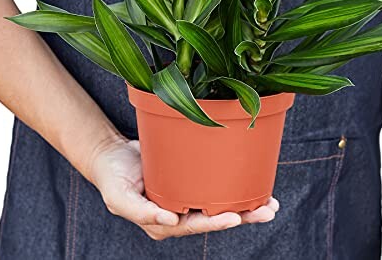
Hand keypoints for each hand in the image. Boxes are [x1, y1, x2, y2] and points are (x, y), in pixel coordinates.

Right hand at [89, 136, 279, 239]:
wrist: (112, 156)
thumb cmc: (113, 178)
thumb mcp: (119, 197)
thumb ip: (141, 212)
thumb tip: (170, 221)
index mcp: (163, 222)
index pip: (194, 226)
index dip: (215, 222)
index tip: (235, 218)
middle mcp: (179, 213)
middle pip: (213, 217)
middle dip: (242, 216)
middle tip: (266, 210)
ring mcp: (185, 196)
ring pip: (218, 203)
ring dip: (245, 204)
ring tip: (269, 203)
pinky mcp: (189, 179)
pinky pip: (213, 184)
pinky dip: (232, 185)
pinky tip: (252, 182)